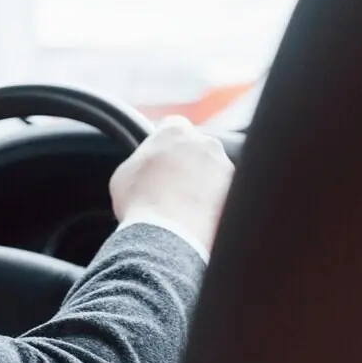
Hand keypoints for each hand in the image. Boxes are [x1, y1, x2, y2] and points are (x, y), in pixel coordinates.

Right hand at [109, 116, 234, 253]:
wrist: (167, 236)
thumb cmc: (139, 203)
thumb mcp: (124, 174)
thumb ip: (139, 161)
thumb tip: (145, 167)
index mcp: (175, 131)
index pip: (174, 126)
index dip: (166, 145)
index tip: (160, 160)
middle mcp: (206, 142)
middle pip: (198, 148)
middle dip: (189, 163)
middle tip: (172, 186)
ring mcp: (225, 168)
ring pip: (215, 172)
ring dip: (204, 184)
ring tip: (186, 208)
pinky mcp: (237, 193)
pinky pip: (226, 194)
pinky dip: (215, 203)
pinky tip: (199, 218)